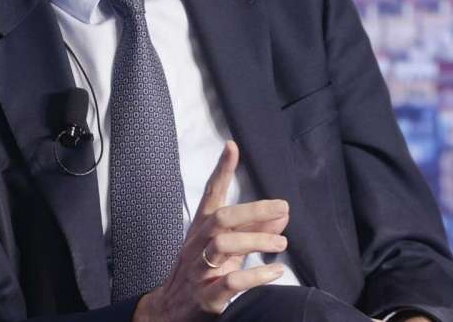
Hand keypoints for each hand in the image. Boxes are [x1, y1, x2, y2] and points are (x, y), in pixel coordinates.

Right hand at [133, 141, 288, 320]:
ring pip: (223, 246)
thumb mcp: (227, 250)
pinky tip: (275, 272)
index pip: (210, 195)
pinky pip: (230, 282)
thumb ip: (254, 230)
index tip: (232, 147)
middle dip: (254, 210)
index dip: (221, 171)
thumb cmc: (201, 274)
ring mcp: (199, 271)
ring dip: (256, 240)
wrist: (169, 312)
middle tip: (282, 208)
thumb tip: (282, 213)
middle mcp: (197, 246)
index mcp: (200, 230)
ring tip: (281, 243)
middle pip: (221, 218)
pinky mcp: (205, 296)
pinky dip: (256, 276)